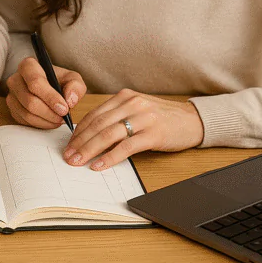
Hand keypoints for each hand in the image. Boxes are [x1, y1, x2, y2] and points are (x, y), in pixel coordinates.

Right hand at [6, 57, 86, 128]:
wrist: (49, 86)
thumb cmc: (59, 81)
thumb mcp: (72, 78)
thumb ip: (75, 86)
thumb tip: (69, 100)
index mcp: (28, 66)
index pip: (35, 83)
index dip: (50, 97)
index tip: (64, 108)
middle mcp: (15, 80)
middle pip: (30, 101)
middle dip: (49, 112)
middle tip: (63, 117)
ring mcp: (12, 96)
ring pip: (27, 114)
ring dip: (46, 120)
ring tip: (59, 120)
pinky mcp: (13, 110)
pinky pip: (25, 121)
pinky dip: (41, 124)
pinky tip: (51, 120)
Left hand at [63, 89, 204, 170]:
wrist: (193, 120)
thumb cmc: (163, 118)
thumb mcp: (137, 111)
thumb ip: (116, 117)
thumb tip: (90, 135)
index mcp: (125, 97)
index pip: (95, 114)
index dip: (79, 131)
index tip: (69, 144)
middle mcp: (132, 104)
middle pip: (98, 124)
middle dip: (80, 142)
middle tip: (68, 156)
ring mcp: (143, 118)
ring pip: (108, 134)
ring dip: (89, 150)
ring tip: (78, 161)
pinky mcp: (153, 133)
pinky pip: (126, 146)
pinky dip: (110, 157)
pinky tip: (99, 165)